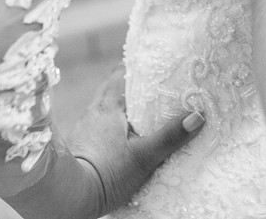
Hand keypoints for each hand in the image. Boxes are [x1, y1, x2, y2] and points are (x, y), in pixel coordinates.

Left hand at [3, 67, 202, 218]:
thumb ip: (170, 136)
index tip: (152, 68)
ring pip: (102, 111)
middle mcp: (91, 114)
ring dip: (118, 110)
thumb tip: (198, 115)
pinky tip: (118, 141)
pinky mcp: (78, 148)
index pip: (120, 75)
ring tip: (137, 117)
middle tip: (149, 92)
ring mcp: (82, 131)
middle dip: (128, 90)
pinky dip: (108, 129)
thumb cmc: (105, 174)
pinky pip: (96, 129)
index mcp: (107, 108)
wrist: (67, 199)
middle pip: (110, 91)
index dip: (135, 69)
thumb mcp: (144, 156)